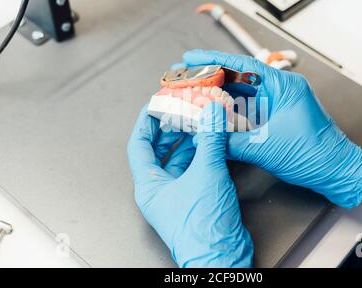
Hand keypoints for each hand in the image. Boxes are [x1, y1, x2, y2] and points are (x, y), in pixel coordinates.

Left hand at [127, 102, 252, 266]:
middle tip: (182, 110)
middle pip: (158, 150)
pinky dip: (203, 154)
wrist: (222, 257)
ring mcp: (177, 195)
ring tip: (200, 123)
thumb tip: (211, 113)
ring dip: (189, 140)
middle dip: (171, 128)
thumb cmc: (203, 229)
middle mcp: (160, 190)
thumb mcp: (207, 174)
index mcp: (150, 186)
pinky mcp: (195, 198)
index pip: (139, 144)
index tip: (156, 104)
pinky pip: (194, 169)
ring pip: (178, 159)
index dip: (147, 121)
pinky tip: (212, 144)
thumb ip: (210, 140)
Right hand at [181, 50, 361, 208]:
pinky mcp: (276, 115)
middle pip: (239, 76)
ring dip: (218, 92)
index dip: (213, 60)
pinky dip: (229, 108)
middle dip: (210, 75)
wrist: (336, 171)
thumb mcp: (265, 148)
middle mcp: (281, 89)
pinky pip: (248, 106)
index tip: (191, 57)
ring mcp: (279, 101)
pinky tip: (212, 110)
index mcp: (283, 86)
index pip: (242, 65)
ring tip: (192, 91)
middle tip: (185, 75)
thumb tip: (205, 138)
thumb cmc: (313, 155)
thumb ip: (231, 142)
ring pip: (242, 91)